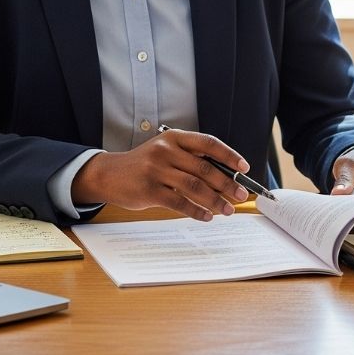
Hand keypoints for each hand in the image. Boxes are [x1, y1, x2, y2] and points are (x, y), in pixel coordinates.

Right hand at [72, 129, 253, 221]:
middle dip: (227, 183)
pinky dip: (196, 211)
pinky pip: (179, 203)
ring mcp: (156, 170)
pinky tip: (206, 216)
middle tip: (240, 194)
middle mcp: (166, 151)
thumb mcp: (166, 151)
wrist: (109, 174)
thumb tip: (225, 177)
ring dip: (215, 200)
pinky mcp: (149, 190)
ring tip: (227, 210)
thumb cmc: (145, 164)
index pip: (208, 143)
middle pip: (204, 168)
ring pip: (194, 187)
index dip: (229, 155)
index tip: (244, 167)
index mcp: (174, 138)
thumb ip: (190, 159)